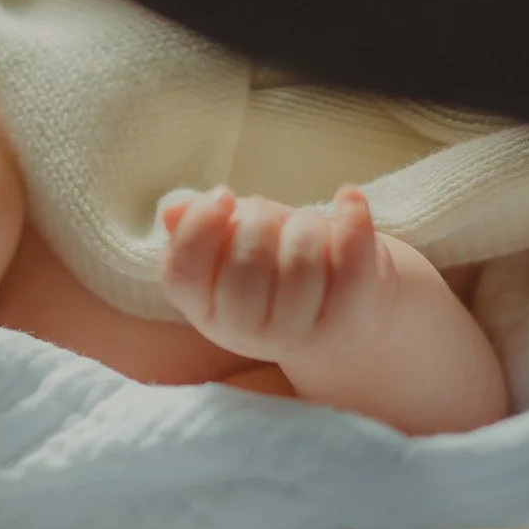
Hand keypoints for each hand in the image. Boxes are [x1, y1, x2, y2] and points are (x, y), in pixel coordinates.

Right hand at [160, 185, 388, 363]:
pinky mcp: (350, 320)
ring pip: (301, 262)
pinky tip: (348, 198)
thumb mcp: (231, 245)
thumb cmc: (276, 266)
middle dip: (260, 220)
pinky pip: (351, 263)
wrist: (341, 311)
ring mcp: (300, 333)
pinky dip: (353, 219)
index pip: (184, 274)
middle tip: (271, 216)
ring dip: (307, 222)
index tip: (224, 195)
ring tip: (309, 224)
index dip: (200, 226)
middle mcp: (247, 333)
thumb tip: (175, 211)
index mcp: (206, 311)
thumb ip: (201, 227)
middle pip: (245, 266)